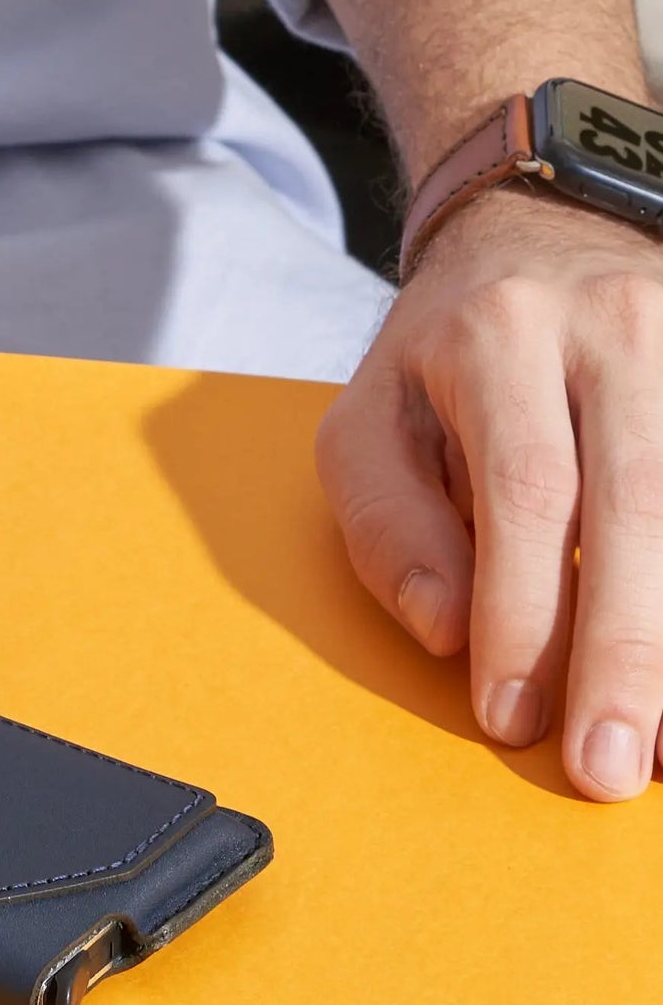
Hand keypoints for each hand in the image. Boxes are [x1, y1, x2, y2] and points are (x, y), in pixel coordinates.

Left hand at [316, 185, 662, 799]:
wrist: (536, 236)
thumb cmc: (441, 357)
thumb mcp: (369, 419)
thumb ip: (388, 523)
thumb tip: (448, 631)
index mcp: (497, 333)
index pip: (525, 490)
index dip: (524, 613)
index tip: (511, 717)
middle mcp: (611, 325)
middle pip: (639, 505)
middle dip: (626, 651)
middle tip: (609, 767)